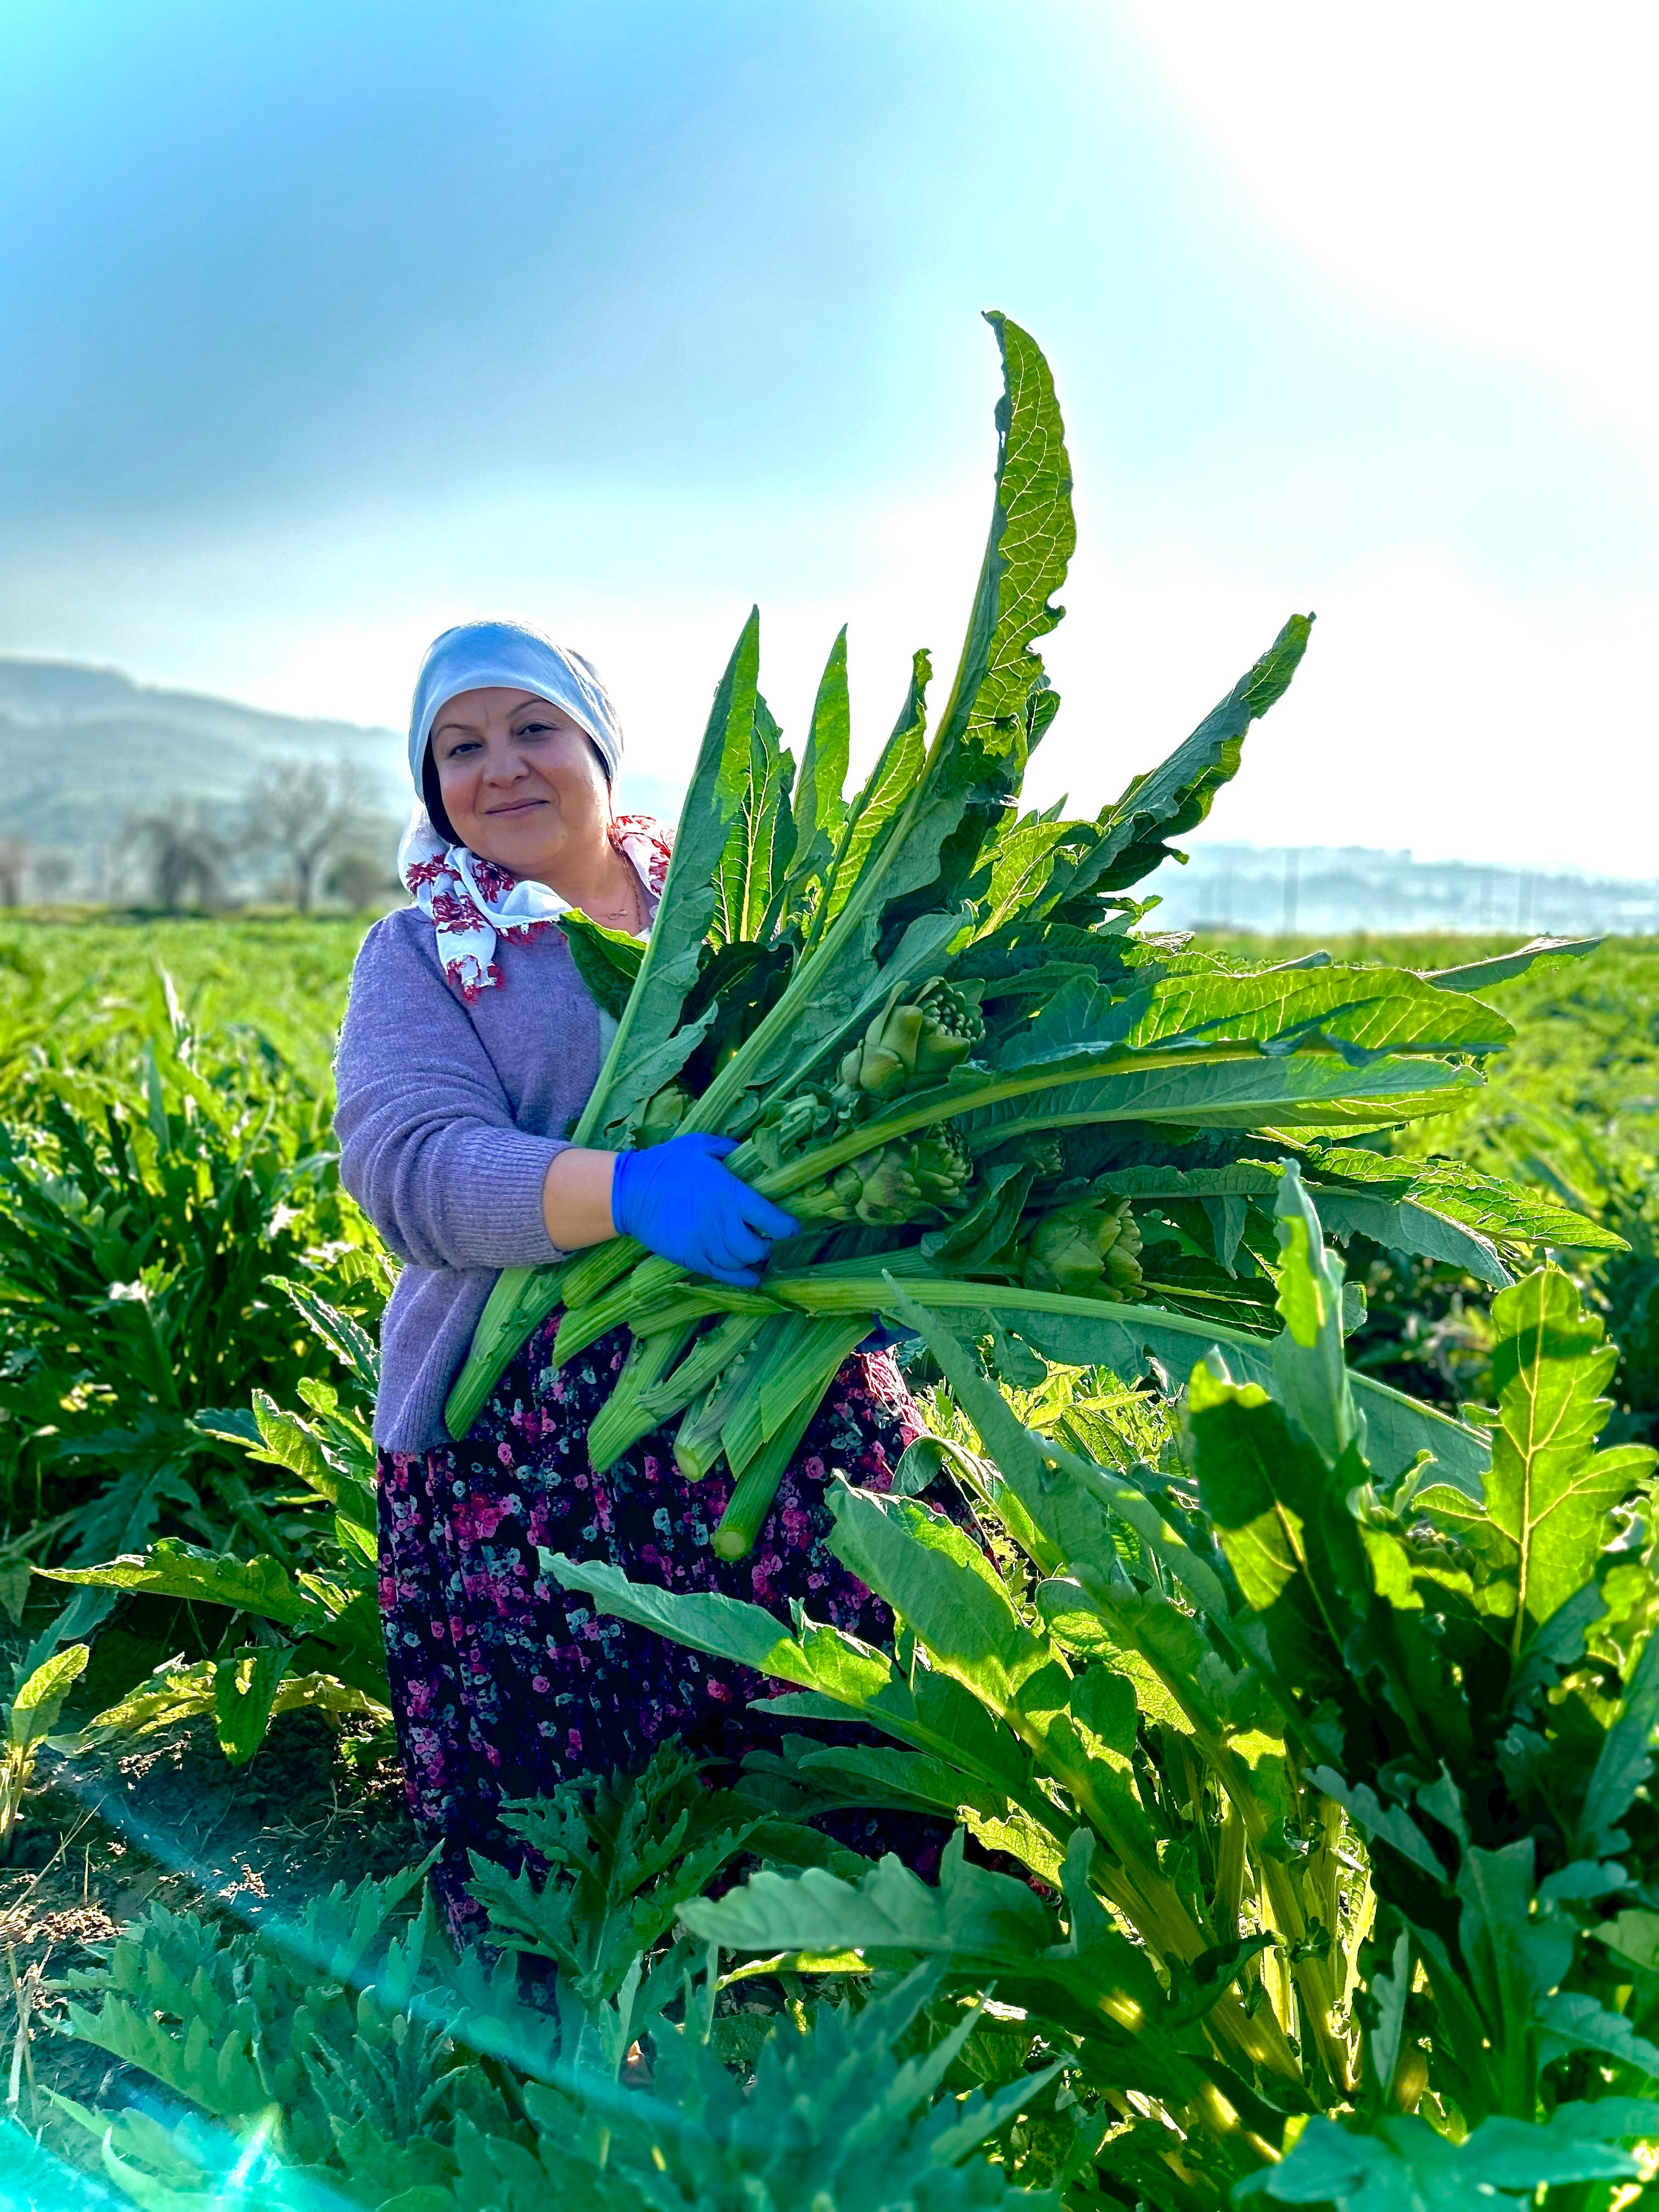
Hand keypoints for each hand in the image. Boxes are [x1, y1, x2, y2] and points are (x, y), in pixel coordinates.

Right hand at [610, 1132, 799, 1285]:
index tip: (792, 1227)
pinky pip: (721, 1274)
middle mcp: (719, 1223)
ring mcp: (703, 1243)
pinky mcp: (689, 1257)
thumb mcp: (702, 1146)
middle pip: (756, 1247)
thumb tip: (757, 1157)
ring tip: (753, 1251)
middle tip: (765, 1238)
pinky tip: (752, 1277)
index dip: (787, 1227)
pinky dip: (740, 1278)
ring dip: (751, 1259)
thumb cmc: (669, 1163)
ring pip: (739, 1263)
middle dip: (766, 1245)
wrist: (630, 1191)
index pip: (771, 1220)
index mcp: (729, 1193)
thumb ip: (732, 1152)